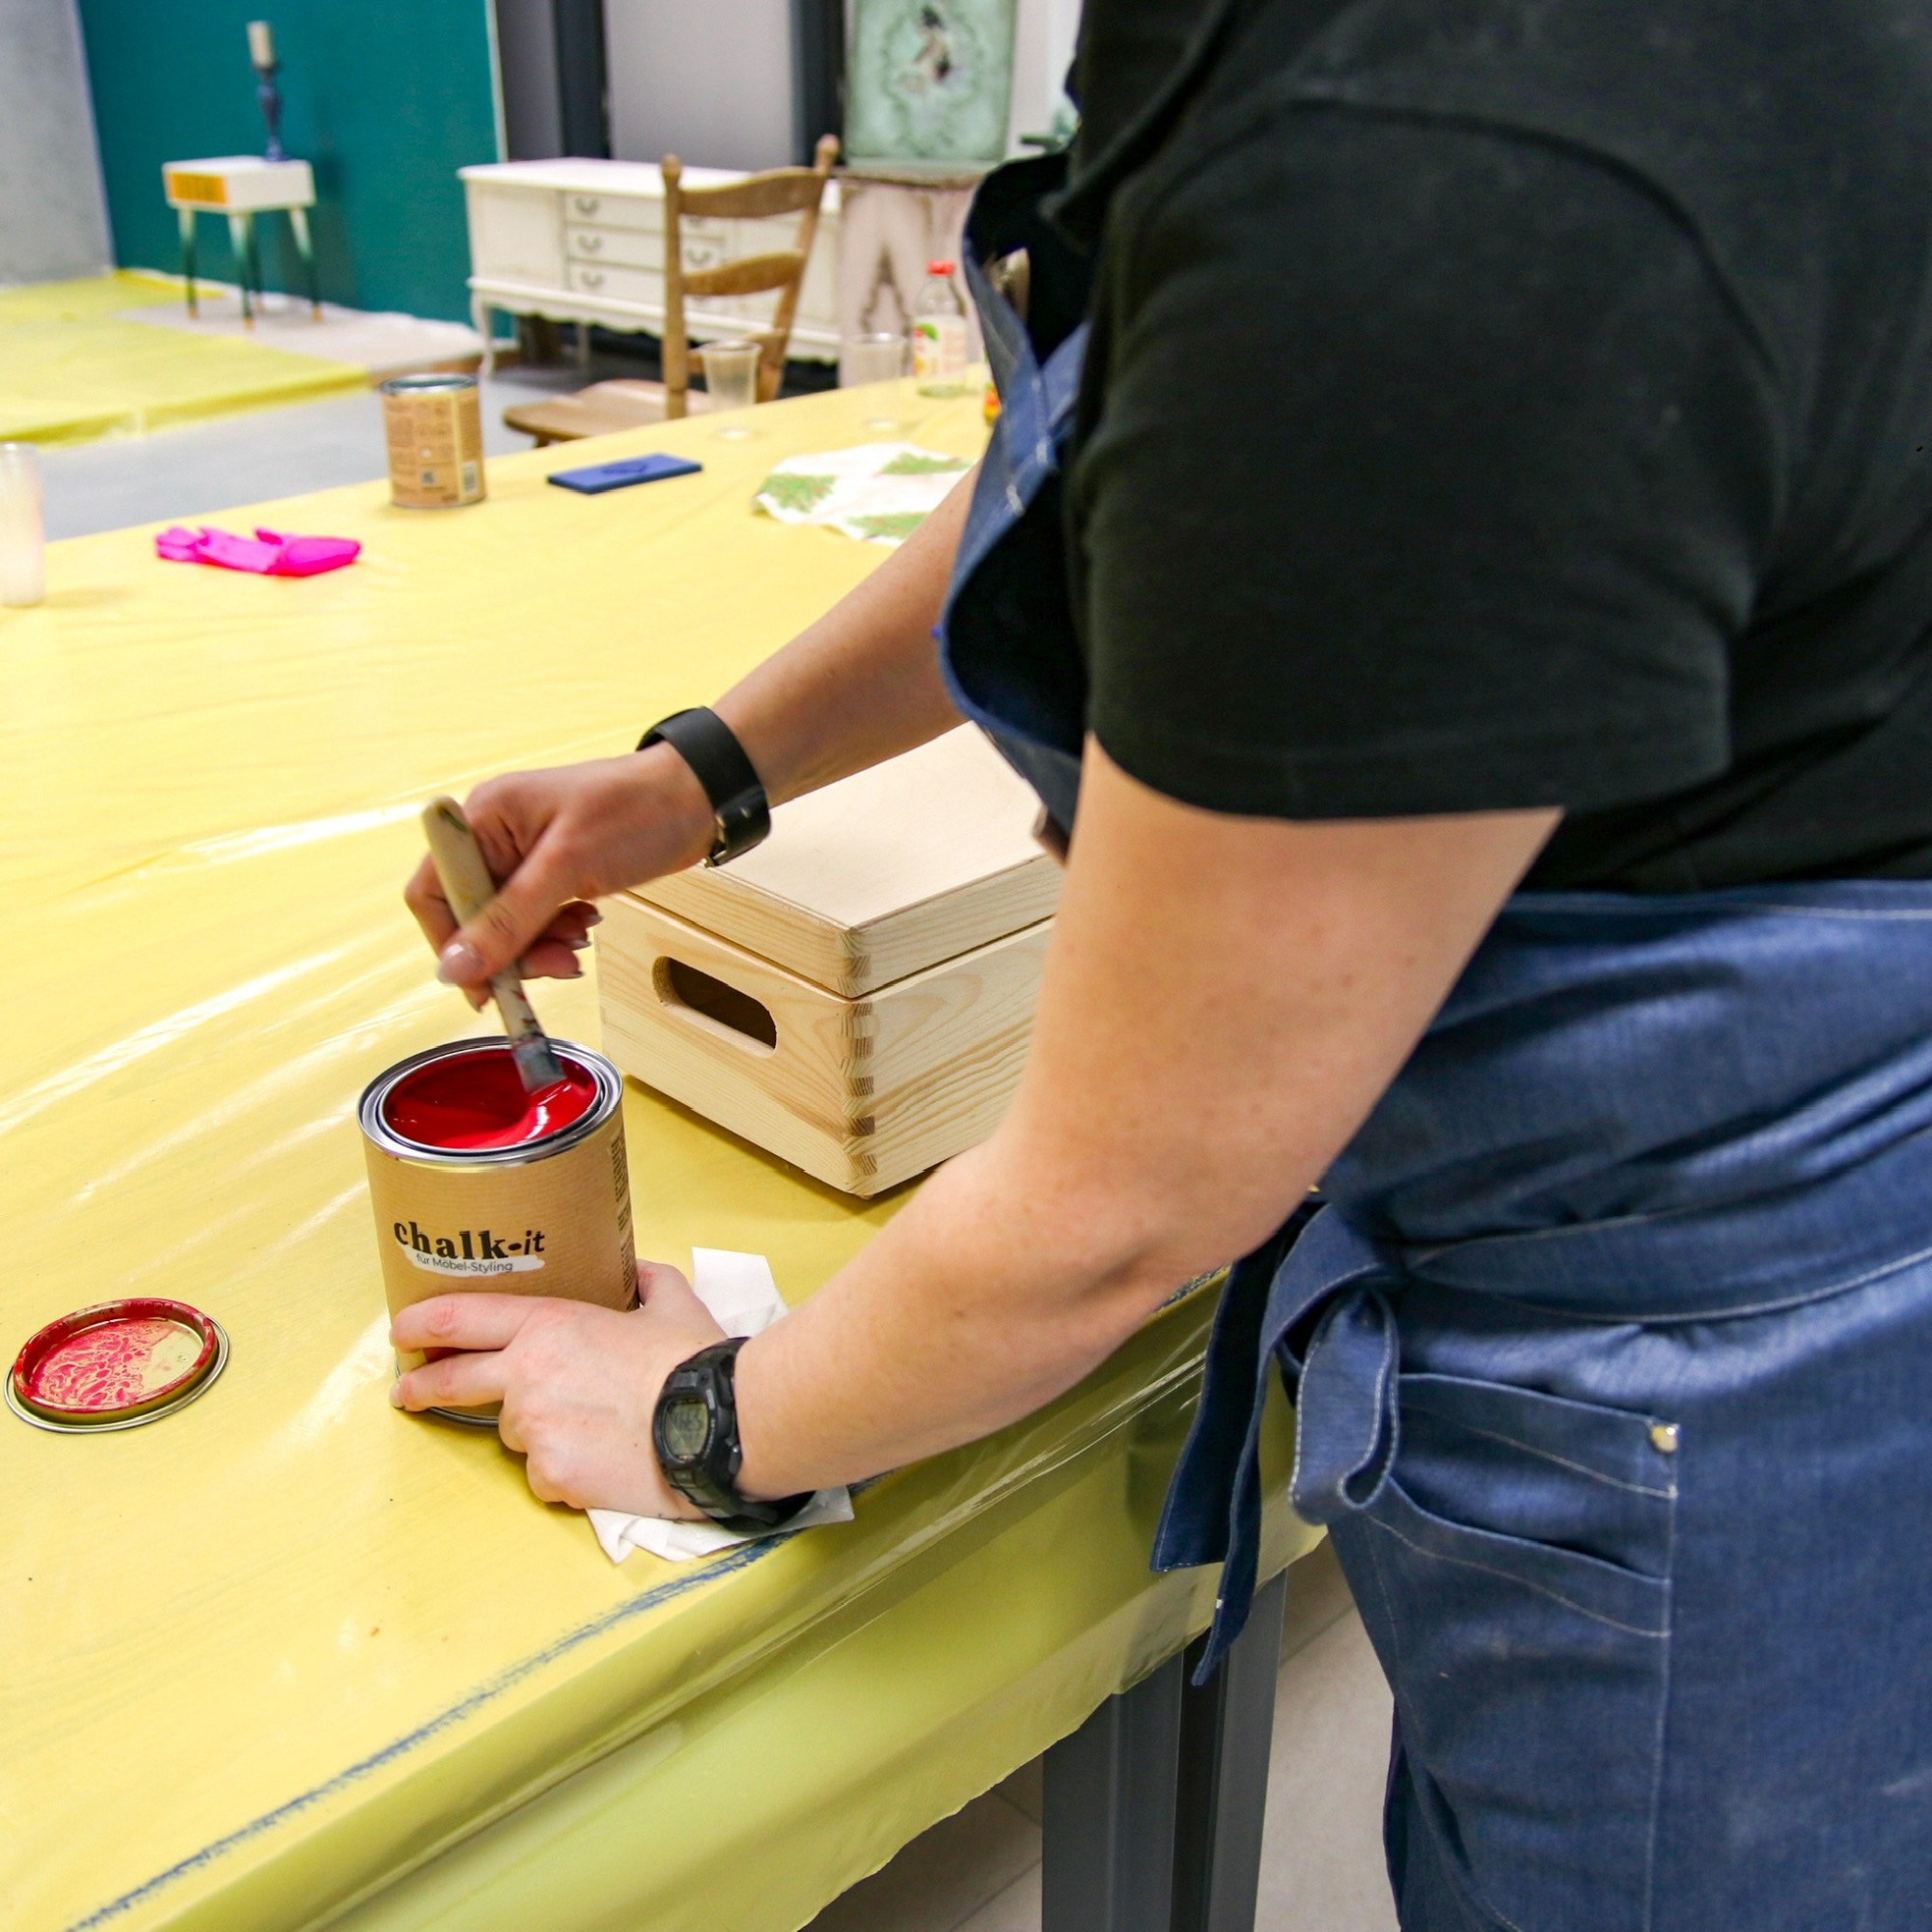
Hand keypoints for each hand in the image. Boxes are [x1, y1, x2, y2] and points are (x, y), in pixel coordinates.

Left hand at [389, 1261, 727, 1514]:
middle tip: (408, 1393)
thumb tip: (637, 1271)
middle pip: (454, 1382)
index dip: (421, 1324)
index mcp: (549, 1326)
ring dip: (541, 1431)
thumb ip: (644, 1281)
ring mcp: (535, 1430)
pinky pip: (546, 1475)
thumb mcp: (670, 1301)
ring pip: (517, 1434)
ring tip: (595, 1428)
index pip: (461, 1319)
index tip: (403, 1332)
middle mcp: (528, 1376)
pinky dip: (567, 1469)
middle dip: (422, 1386)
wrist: (718, 1424)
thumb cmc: (693, 1362)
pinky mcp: (551, 1477)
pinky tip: (605, 1459)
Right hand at [404, 746, 714, 998]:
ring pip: (506, 924)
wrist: (699, 797)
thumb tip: (454, 969)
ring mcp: (525, 855)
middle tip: (556, 964)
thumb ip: (508, 921)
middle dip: (510, 949)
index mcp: (484, 817)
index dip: (451, 942)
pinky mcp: (555, 871)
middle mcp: (495, 835)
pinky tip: (586, 925)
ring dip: (538, 945)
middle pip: (472, 915)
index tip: (482, 985)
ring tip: (580, 941)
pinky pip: (535, 918)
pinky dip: (557, 932)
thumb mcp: (567, 867)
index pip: (434, 890)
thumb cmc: (636, 811)